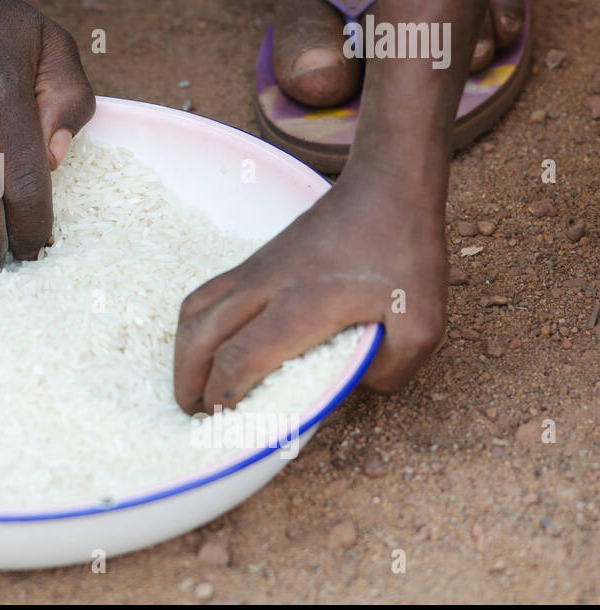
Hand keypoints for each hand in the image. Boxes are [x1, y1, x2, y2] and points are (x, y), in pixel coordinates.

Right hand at [173, 171, 446, 412]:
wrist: (386, 186)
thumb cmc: (405, 251)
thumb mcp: (425, 321)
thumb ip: (395, 367)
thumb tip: (359, 387)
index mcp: (302, 305)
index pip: (238, 359)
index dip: (223, 398)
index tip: (228, 423)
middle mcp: (265, 286)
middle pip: (199, 337)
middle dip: (187, 383)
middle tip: (195, 414)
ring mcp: (254, 270)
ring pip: (192, 313)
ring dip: (183, 354)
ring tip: (193, 384)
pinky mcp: (254, 261)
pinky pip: (205, 296)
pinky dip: (196, 328)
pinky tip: (210, 345)